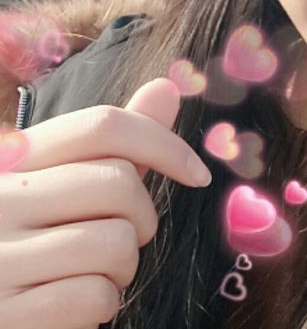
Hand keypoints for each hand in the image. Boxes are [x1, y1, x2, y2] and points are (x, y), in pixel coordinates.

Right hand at [0, 78, 211, 328]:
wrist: (0, 307)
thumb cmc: (45, 237)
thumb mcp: (75, 180)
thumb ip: (120, 141)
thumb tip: (166, 87)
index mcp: (16, 158)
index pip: (104, 125)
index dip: (165, 145)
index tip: (199, 175)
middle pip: (119, 183)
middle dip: (142, 218)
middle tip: (122, 236)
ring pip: (116, 243)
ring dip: (122, 266)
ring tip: (92, 270)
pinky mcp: (6, 314)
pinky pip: (94, 297)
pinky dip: (102, 305)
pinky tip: (74, 304)